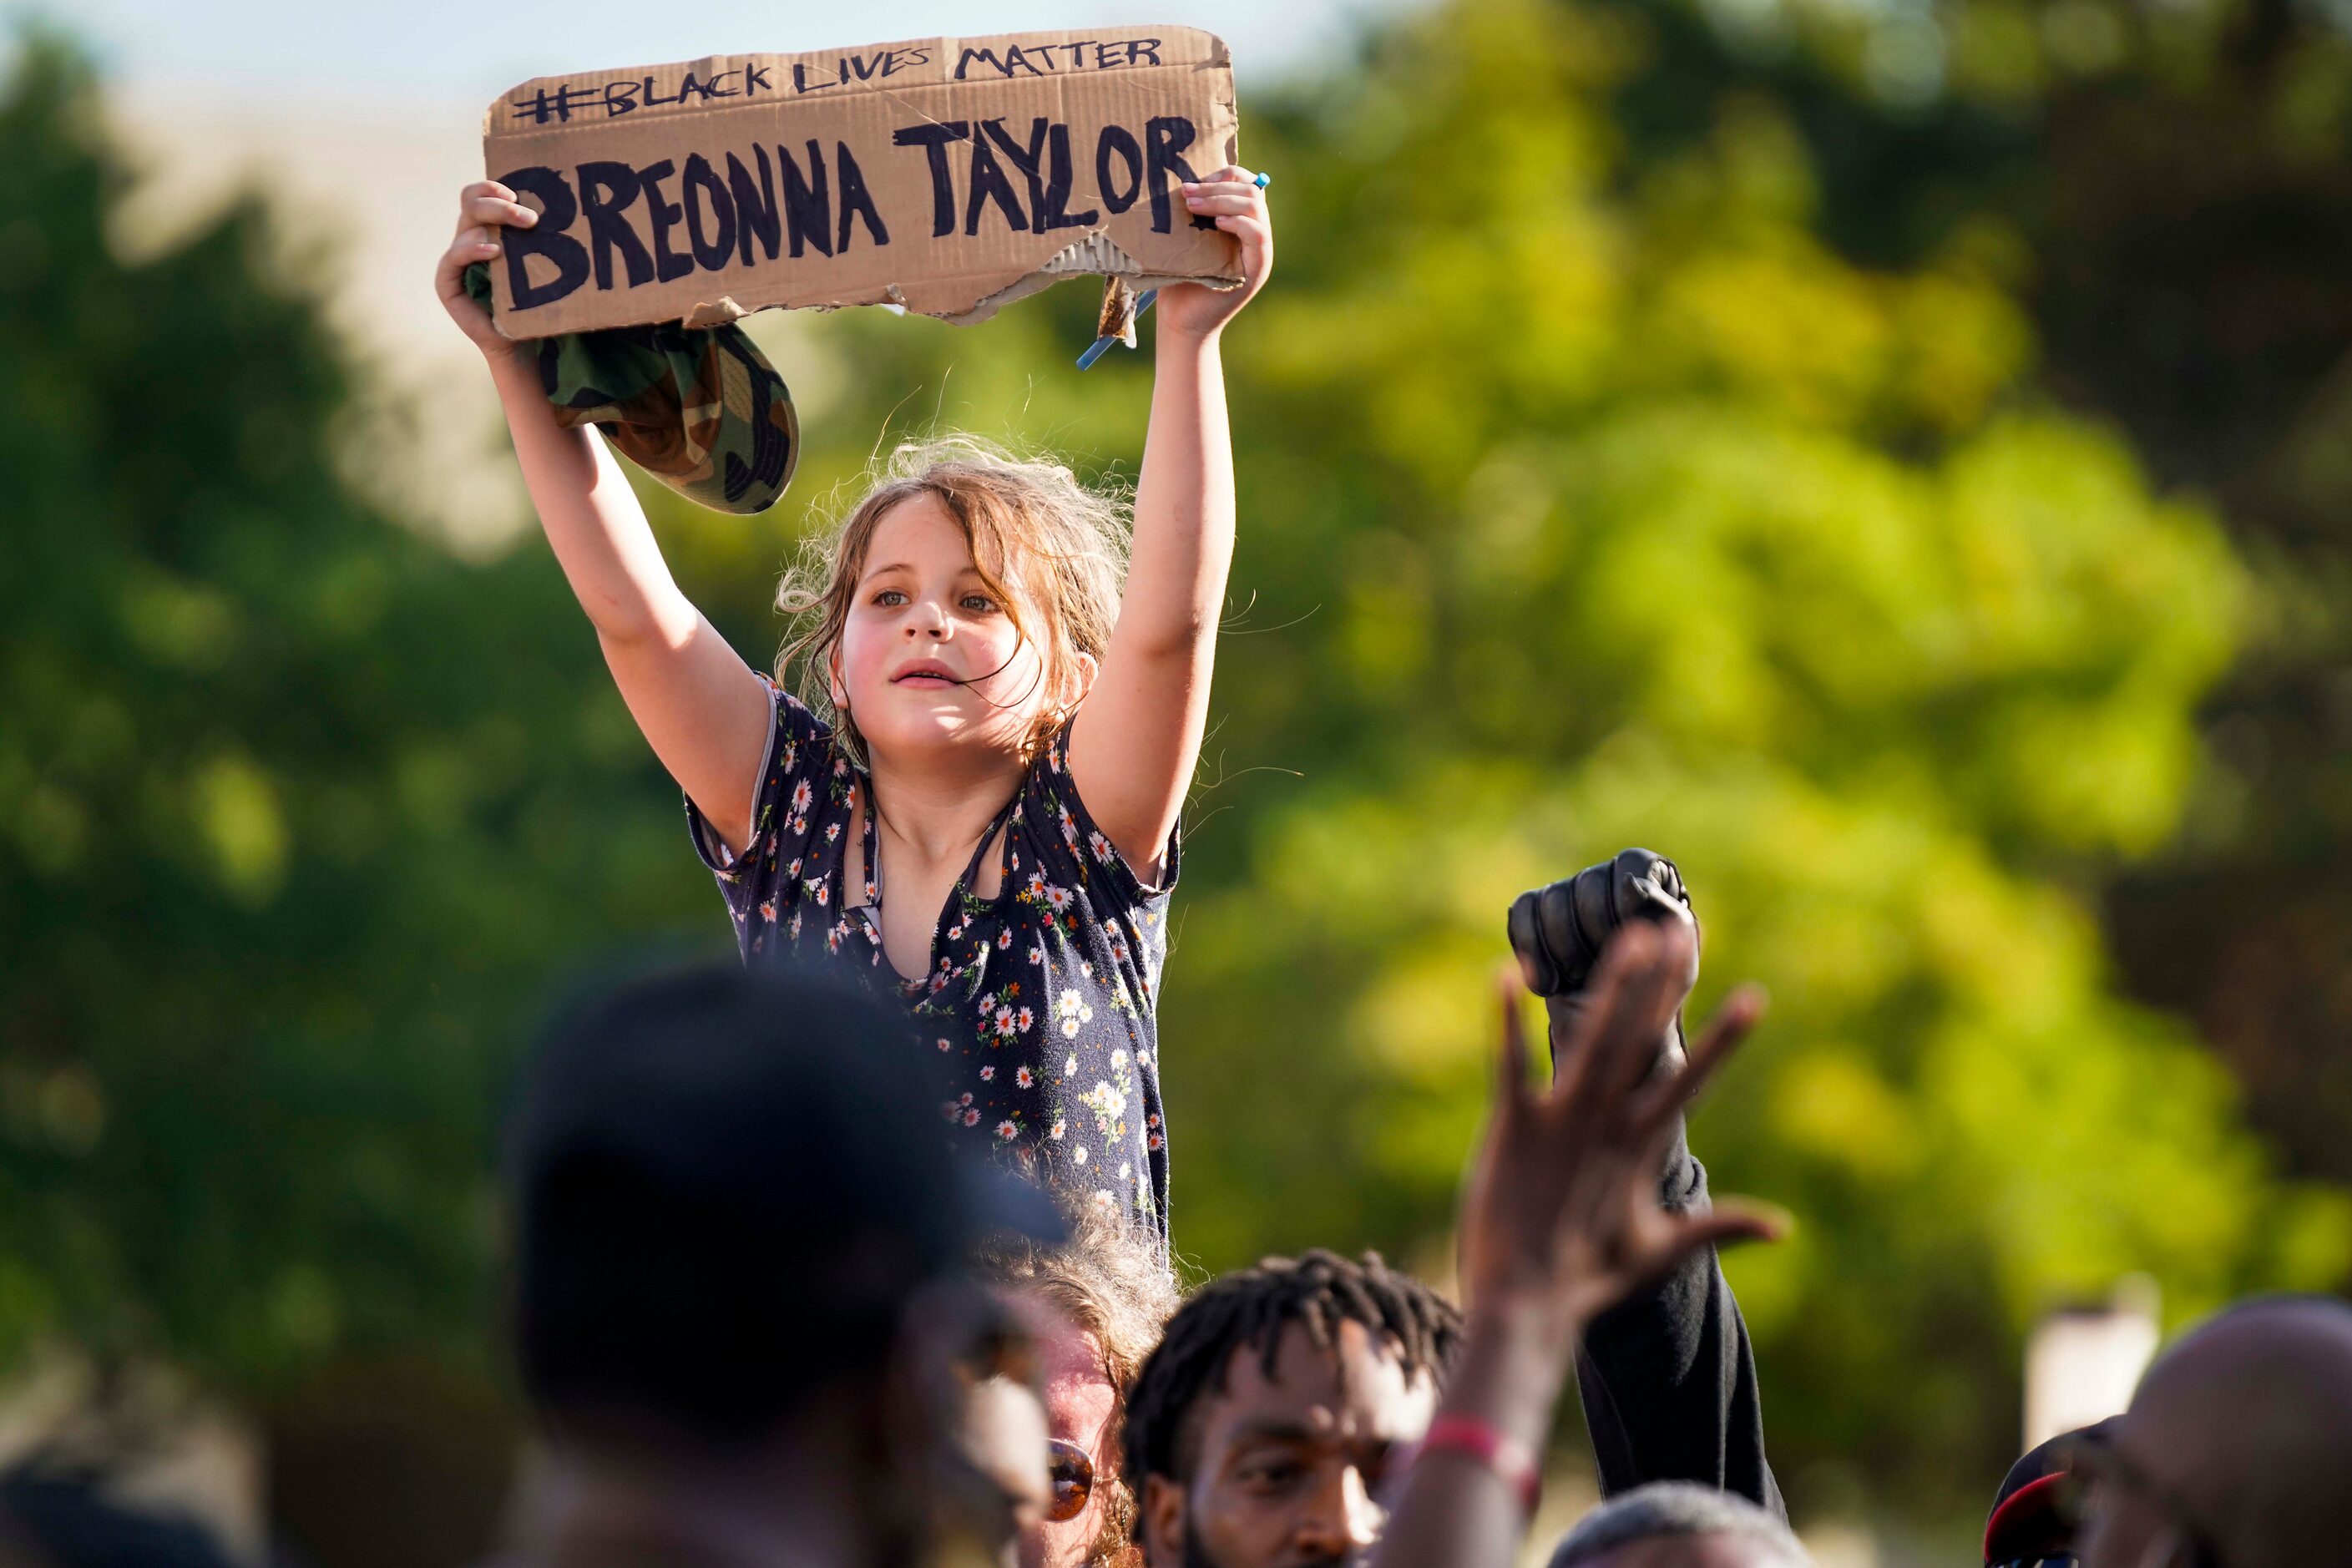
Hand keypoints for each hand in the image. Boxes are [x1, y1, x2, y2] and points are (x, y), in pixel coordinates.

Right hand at [435, 180, 537, 362]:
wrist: (520, 342)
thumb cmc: (534, 300)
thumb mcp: (540, 262)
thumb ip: (542, 238)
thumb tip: (573, 208)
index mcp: (487, 228)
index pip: (480, 194)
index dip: (493, 187)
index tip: (518, 194)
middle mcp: (469, 238)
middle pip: (472, 203)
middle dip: (499, 204)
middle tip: (530, 217)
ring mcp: (456, 259)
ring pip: (466, 226)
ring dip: (494, 222)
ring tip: (522, 230)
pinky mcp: (448, 282)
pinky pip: (453, 257)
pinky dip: (471, 249)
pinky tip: (493, 250)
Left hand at [1155, 164, 1272, 341]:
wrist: (1181, 320)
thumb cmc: (1177, 277)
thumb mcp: (1184, 236)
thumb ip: (1192, 211)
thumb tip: (1180, 177)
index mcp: (1240, 220)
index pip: (1245, 182)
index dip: (1223, 173)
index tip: (1194, 181)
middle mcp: (1255, 232)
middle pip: (1251, 190)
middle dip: (1217, 186)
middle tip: (1186, 192)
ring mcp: (1259, 251)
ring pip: (1255, 207)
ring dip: (1222, 200)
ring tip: (1193, 206)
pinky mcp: (1257, 269)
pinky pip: (1258, 235)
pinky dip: (1238, 223)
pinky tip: (1216, 223)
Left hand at [1458, 922, 1783, 1345]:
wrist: (1526, 1311)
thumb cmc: (1588, 1284)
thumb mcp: (1659, 1251)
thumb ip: (1718, 1228)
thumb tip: (1783, 1228)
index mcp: (1639, 1148)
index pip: (1689, 1081)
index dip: (1723, 1039)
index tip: (1754, 996)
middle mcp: (1606, 1127)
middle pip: (1641, 1042)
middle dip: (1662, 985)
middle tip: (1679, 930)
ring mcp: (1559, 1124)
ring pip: (1592, 1040)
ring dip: (1612, 986)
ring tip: (1629, 936)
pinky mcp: (1511, 1129)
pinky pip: (1510, 1063)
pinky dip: (1507, 1020)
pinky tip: (1505, 972)